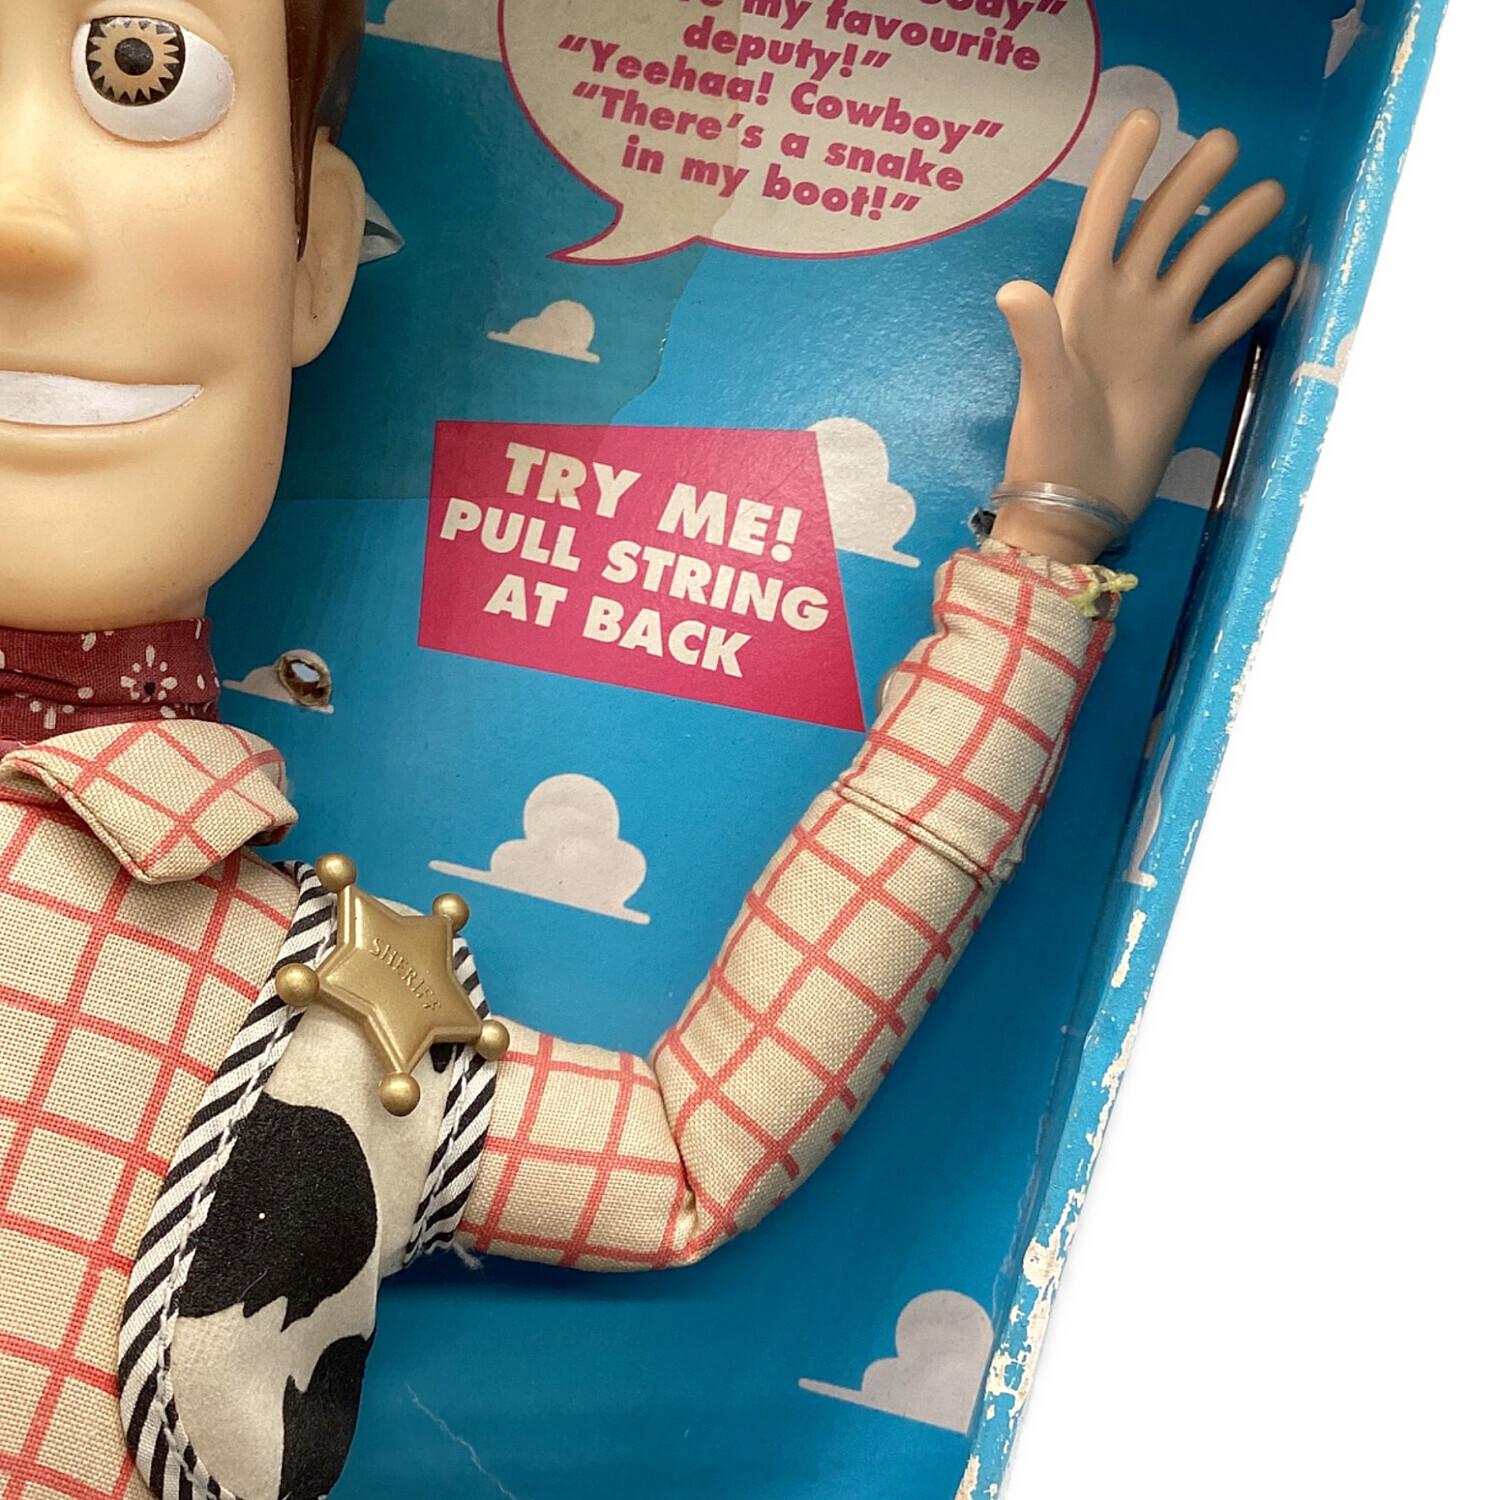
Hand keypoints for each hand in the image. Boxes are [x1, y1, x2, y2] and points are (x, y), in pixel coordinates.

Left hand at [993, 109, 1295, 562]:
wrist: (1079, 504)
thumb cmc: (1051, 446)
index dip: (1123, 169)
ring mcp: (1158, 333)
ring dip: (1234, 227)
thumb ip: (1035, 335)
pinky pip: (1226, 319)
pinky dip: (1253, 295)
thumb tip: (1014, 287)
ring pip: (1204, 263)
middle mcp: (1124, 304)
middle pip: (1163, 227)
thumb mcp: (1044, 387)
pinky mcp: (1186, 367)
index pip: (1104, 218)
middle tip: (1227, 142)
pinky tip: (1282, 268)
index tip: (1148, 119)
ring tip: (1270, 192)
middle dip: (1192, 182)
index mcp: (1081, 299)